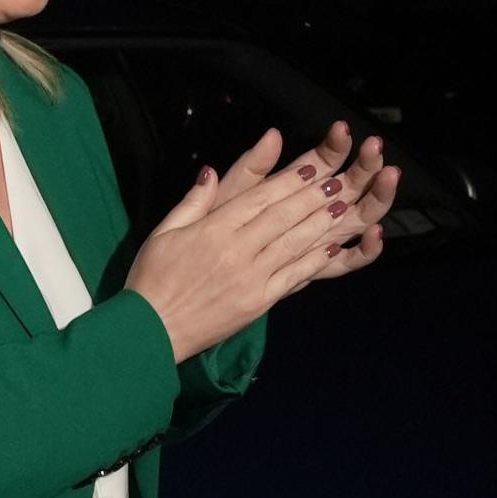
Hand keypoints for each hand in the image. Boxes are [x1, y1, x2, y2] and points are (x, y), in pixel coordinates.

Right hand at [125, 122, 399, 361]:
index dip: (288, 181)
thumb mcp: (163, 232)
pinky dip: (316, 260)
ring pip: (294, 243)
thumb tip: (211, 172)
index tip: (312, 168)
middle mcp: (238, 250)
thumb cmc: (152, 277)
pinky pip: (295, 276)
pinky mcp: (260, 301)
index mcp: (213, 230)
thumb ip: (192, 202)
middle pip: (283, 217)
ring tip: (344, 204)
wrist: (154, 328)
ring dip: (322, 223)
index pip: (258, 199)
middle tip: (338, 180)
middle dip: (313, 197)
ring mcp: (253, 277)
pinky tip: (333, 246)